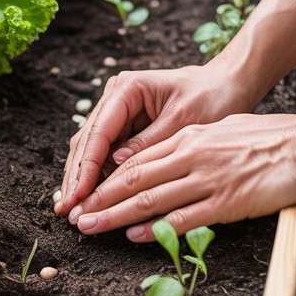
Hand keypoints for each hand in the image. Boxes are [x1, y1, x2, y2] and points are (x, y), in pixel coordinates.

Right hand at [55, 63, 253, 216]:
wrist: (228, 85)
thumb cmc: (212, 97)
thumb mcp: (184, 121)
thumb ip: (149, 143)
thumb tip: (115, 165)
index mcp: (128, 89)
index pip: (99, 132)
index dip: (86, 167)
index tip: (79, 194)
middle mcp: (116, 97)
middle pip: (87, 141)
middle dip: (76, 177)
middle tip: (67, 210)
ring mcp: (118, 111)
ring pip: (91, 149)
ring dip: (82, 179)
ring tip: (71, 209)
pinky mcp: (126, 126)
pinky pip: (107, 153)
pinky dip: (98, 175)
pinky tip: (89, 198)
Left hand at [65, 112, 295, 239]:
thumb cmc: (269, 138)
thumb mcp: (223, 129)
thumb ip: (194, 142)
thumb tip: (172, 156)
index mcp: (190, 136)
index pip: (138, 158)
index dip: (109, 177)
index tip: (88, 192)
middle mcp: (191, 155)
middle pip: (134, 178)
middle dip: (100, 198)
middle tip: (76, 214)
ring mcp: (207, 179)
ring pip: (150, 198)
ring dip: (115, 215)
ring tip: (91, 227)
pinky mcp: (224, 202)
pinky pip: (182, 217)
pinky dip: (154, 227)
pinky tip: (132, 235)